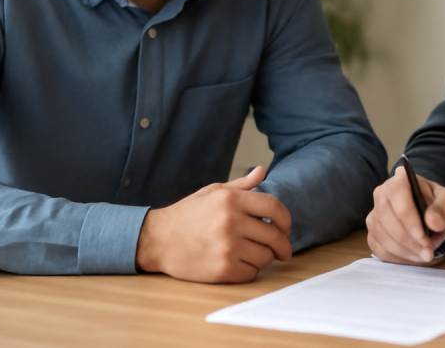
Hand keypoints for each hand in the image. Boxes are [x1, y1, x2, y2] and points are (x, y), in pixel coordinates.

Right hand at [135, 165, 291, 282]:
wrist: (158, 240)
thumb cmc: (187, 214)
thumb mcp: (212, 192)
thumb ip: (241, 185)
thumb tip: (262, 171)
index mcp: (231, 199)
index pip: (274, 207)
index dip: (286, 219)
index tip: (285, 228)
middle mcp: (231, 221)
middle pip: (275, 236)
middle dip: (282, 245)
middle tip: (282, 250)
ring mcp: (227, 246)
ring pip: (266, 257)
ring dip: (265, 258)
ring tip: (254, 254)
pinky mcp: (222, 269)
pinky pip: (252, 273)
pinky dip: (250, 270)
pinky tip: (240, 264)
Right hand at [365, 166, 444, 263]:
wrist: (430, 216)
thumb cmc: (438, 206)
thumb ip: (444, 209)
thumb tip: (433, 222)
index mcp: (401, 179)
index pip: (397, 196)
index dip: (409, 220)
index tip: (425, 239)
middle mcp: (382, 193)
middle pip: (388, 219)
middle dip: (409, 241)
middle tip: (428, 252)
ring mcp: (374, 213)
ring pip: (382, 236)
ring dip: (405, 250)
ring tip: (424, 255)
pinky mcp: (372, 232)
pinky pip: (378, 248)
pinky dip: (397, 256)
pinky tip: (412, 255)